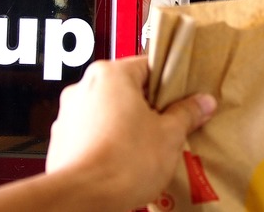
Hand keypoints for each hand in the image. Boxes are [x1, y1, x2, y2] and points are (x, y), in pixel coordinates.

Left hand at [46, 56, 215, 208]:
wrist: (83, 198)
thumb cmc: (122, 163)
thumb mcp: (169, 135)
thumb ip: (187, 113)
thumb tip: (201, 103)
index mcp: (111, 75)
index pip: (148, 66)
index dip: (170, 84)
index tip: (183, 98)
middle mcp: (84, 88)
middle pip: (126, 90)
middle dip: (149, 109)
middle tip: (170, 127)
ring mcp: (69, 114)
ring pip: (108, 112)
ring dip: (127, 126)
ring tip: (147, 150)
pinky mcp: (62, 140)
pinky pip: (92, 133)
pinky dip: (108, 143)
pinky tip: (125, 162)